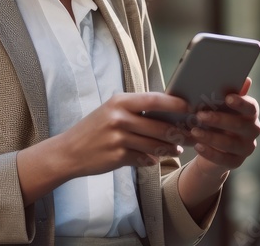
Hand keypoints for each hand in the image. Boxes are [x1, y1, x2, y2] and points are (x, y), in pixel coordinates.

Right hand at [54, 92, 190, 178]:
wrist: (69, 151)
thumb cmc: (95, 129)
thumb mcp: (112, 111)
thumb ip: (137, 110)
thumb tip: (168, 111)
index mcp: (120, 101)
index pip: (154, 99)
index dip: (175, 103)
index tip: (190, 108)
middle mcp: (119, 117)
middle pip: (159, 126)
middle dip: (178, 132)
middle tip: (190, 135)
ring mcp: (118, 138)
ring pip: (154, 144)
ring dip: (169, 149)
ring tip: (176, 150)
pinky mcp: (117, 156)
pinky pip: (143, 158)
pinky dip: (151, 159)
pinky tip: (155, 158)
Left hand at [189, 77, 259, 173]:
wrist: (213, 146)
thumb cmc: (217, 119)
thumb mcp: (219, 106)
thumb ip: (228, 93)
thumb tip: (245, 80)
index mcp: (251, 113)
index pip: (251, 107)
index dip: (241, 103)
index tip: (227, 98)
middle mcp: (253, 130)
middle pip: (240, 125)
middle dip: (219, 120)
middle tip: (200, 115)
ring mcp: (247, 148)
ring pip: (231, 143)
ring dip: (211, 137)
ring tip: (194, 131)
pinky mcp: (237, 162)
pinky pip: (224, 159)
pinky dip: (210, 153)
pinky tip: (198, 146)